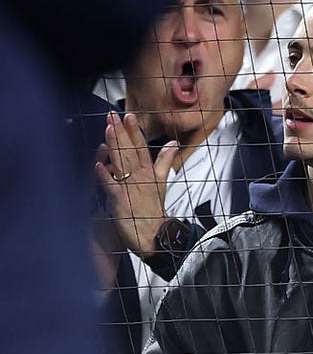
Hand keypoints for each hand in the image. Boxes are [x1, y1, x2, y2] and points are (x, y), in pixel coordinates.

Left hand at [95, 112, 179, 257]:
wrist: (157, 236)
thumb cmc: (155, 211)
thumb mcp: (162, 182)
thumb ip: (165, 160)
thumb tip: (173, 143)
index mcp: (149, 173)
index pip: (141, 148)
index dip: (135, 132)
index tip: (129, 116)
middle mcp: (140, 178)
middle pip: (130, 152)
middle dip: (121, 133)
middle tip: (112, 116)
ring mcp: (131, 188)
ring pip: (121, 164)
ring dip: (114, 146)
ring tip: (108, 130)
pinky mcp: (122, 202)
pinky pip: (113, 187)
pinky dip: (106, 177)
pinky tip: (98, 165)